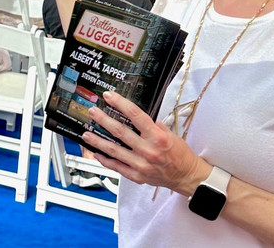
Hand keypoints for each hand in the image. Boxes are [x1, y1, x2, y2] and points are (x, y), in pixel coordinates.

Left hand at [81, 91, 207, 195]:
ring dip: (98, 140)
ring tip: (86, 133)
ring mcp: (141, 164)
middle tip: (92, 112)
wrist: (187, 177)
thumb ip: (153, 126)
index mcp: (157, 137)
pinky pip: (116, 167)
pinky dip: (105, 160)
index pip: (135, 115)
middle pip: (120, 132)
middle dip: (103, 120)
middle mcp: (148, 150)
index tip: (109, 96)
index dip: (120, 104)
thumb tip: (136, 117)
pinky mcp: (137, 176)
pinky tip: (96, 153)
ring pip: (114, 150)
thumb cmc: (181, 155)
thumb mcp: (171, 134)